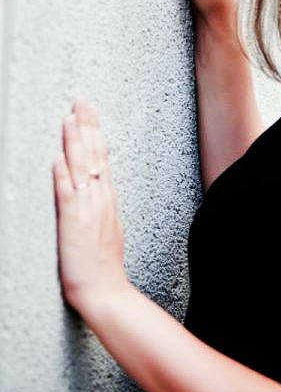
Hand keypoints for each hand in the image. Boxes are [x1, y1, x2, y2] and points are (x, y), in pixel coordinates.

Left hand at [52, 100, 128, 313]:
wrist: (105, 289)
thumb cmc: (105, 262)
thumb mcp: (110, 224)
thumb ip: (102, 201)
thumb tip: (98, 180)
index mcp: (107, 197)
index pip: (101, 156)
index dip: (95, 131)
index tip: (90, 111)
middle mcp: (99, 198)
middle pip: (94, 154)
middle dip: (87, 125)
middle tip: (82, 102)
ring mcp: (87, 208)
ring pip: (81, 168)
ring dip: (75, 142)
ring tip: (70, 119)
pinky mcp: (73, 222)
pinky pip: (67, 195)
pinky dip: (62, 175)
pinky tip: (58, 158)